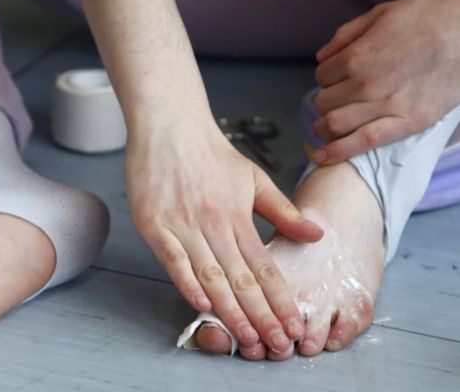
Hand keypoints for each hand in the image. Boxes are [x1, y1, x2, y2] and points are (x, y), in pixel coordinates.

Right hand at [126, 124, 323, 352]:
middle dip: (260, 317)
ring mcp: (182, 225)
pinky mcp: (154, 223)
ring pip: (210, 275)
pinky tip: (200, 304)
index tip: (294, 326)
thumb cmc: (209, 152)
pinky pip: (172, 259)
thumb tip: (317, 234)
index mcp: (239, 216)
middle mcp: (214, 224)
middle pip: (241, 279)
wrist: (170, 124)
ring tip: (245, 338)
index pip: (265, 266)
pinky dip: (186, 282)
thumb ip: (284, 210)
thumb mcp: (255, 178)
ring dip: (229, 310)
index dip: (280, 300)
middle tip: (275, 346)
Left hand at [313, 0, 459, 163]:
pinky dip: (338, 152)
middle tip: (334, 103)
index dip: (327, 78)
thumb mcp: (379, 14)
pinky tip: (324, 157)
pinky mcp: (408, 122)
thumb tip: (322, 57)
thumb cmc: (426, 18)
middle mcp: (365, 83)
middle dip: (325, 102)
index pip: (322, 76)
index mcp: (356, 57)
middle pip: (325, 102)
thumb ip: (345, 35)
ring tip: (326, 129)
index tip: (336, 80)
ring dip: (324, 128)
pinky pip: (364, 141)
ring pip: (335, 124)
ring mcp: (386, 105)